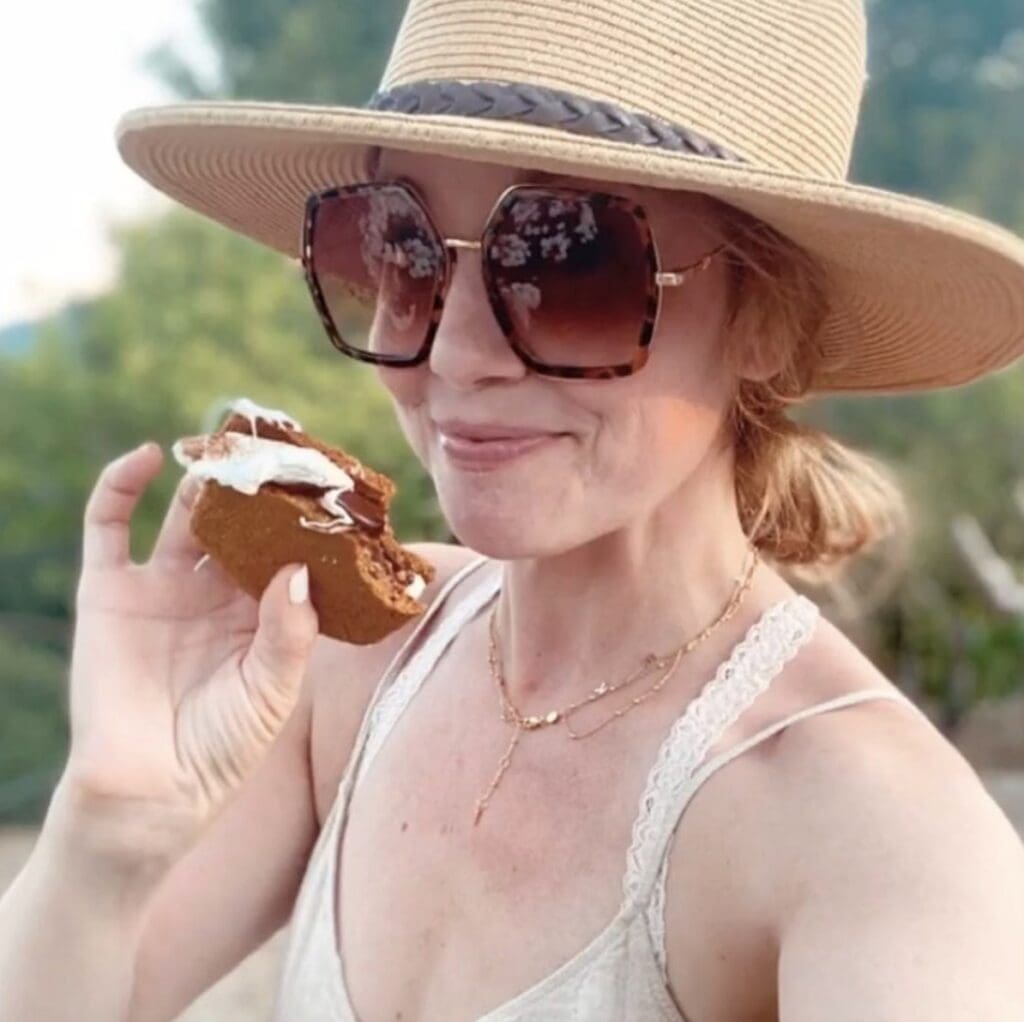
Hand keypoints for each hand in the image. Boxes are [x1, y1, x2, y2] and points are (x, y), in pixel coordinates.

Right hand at [57, 441, 318, 868]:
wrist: (147, 792)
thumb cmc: (222, 748)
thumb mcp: (271, 690)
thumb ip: (289, 631)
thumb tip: (301, 569)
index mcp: (258, 612)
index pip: (283, 547)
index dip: (301, 516)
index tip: (325, 478)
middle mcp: (211, 592)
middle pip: (237, 522)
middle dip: (256, 487)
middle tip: (278, 445)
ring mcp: (160, 586)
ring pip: (182, 514)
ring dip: (202, 478)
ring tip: (225, 442)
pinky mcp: (108, 589)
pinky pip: (108, 525)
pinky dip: (120, 485)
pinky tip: (147, 456)